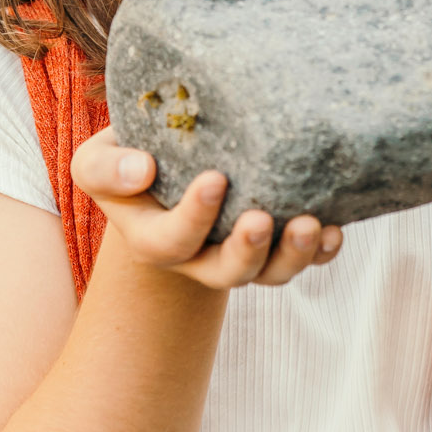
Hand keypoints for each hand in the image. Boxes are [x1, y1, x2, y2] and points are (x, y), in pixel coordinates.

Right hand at [70, 124, 343, 290]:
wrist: (163, 165)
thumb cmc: (128, 158)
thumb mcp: (97, 161)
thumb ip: (106, 167)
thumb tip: (142, 169)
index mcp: (154, 239)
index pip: (171, 241)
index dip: (193, 218)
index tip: (214, 178)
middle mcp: (199, 257)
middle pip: (225, 273)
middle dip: (247, 252)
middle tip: (261, 220)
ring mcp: (239, 253)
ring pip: (268, 273)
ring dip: (293, 255)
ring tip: (311, 225)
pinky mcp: (274, 243)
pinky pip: (301, 259)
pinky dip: (320, 251)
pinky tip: (334, 230)